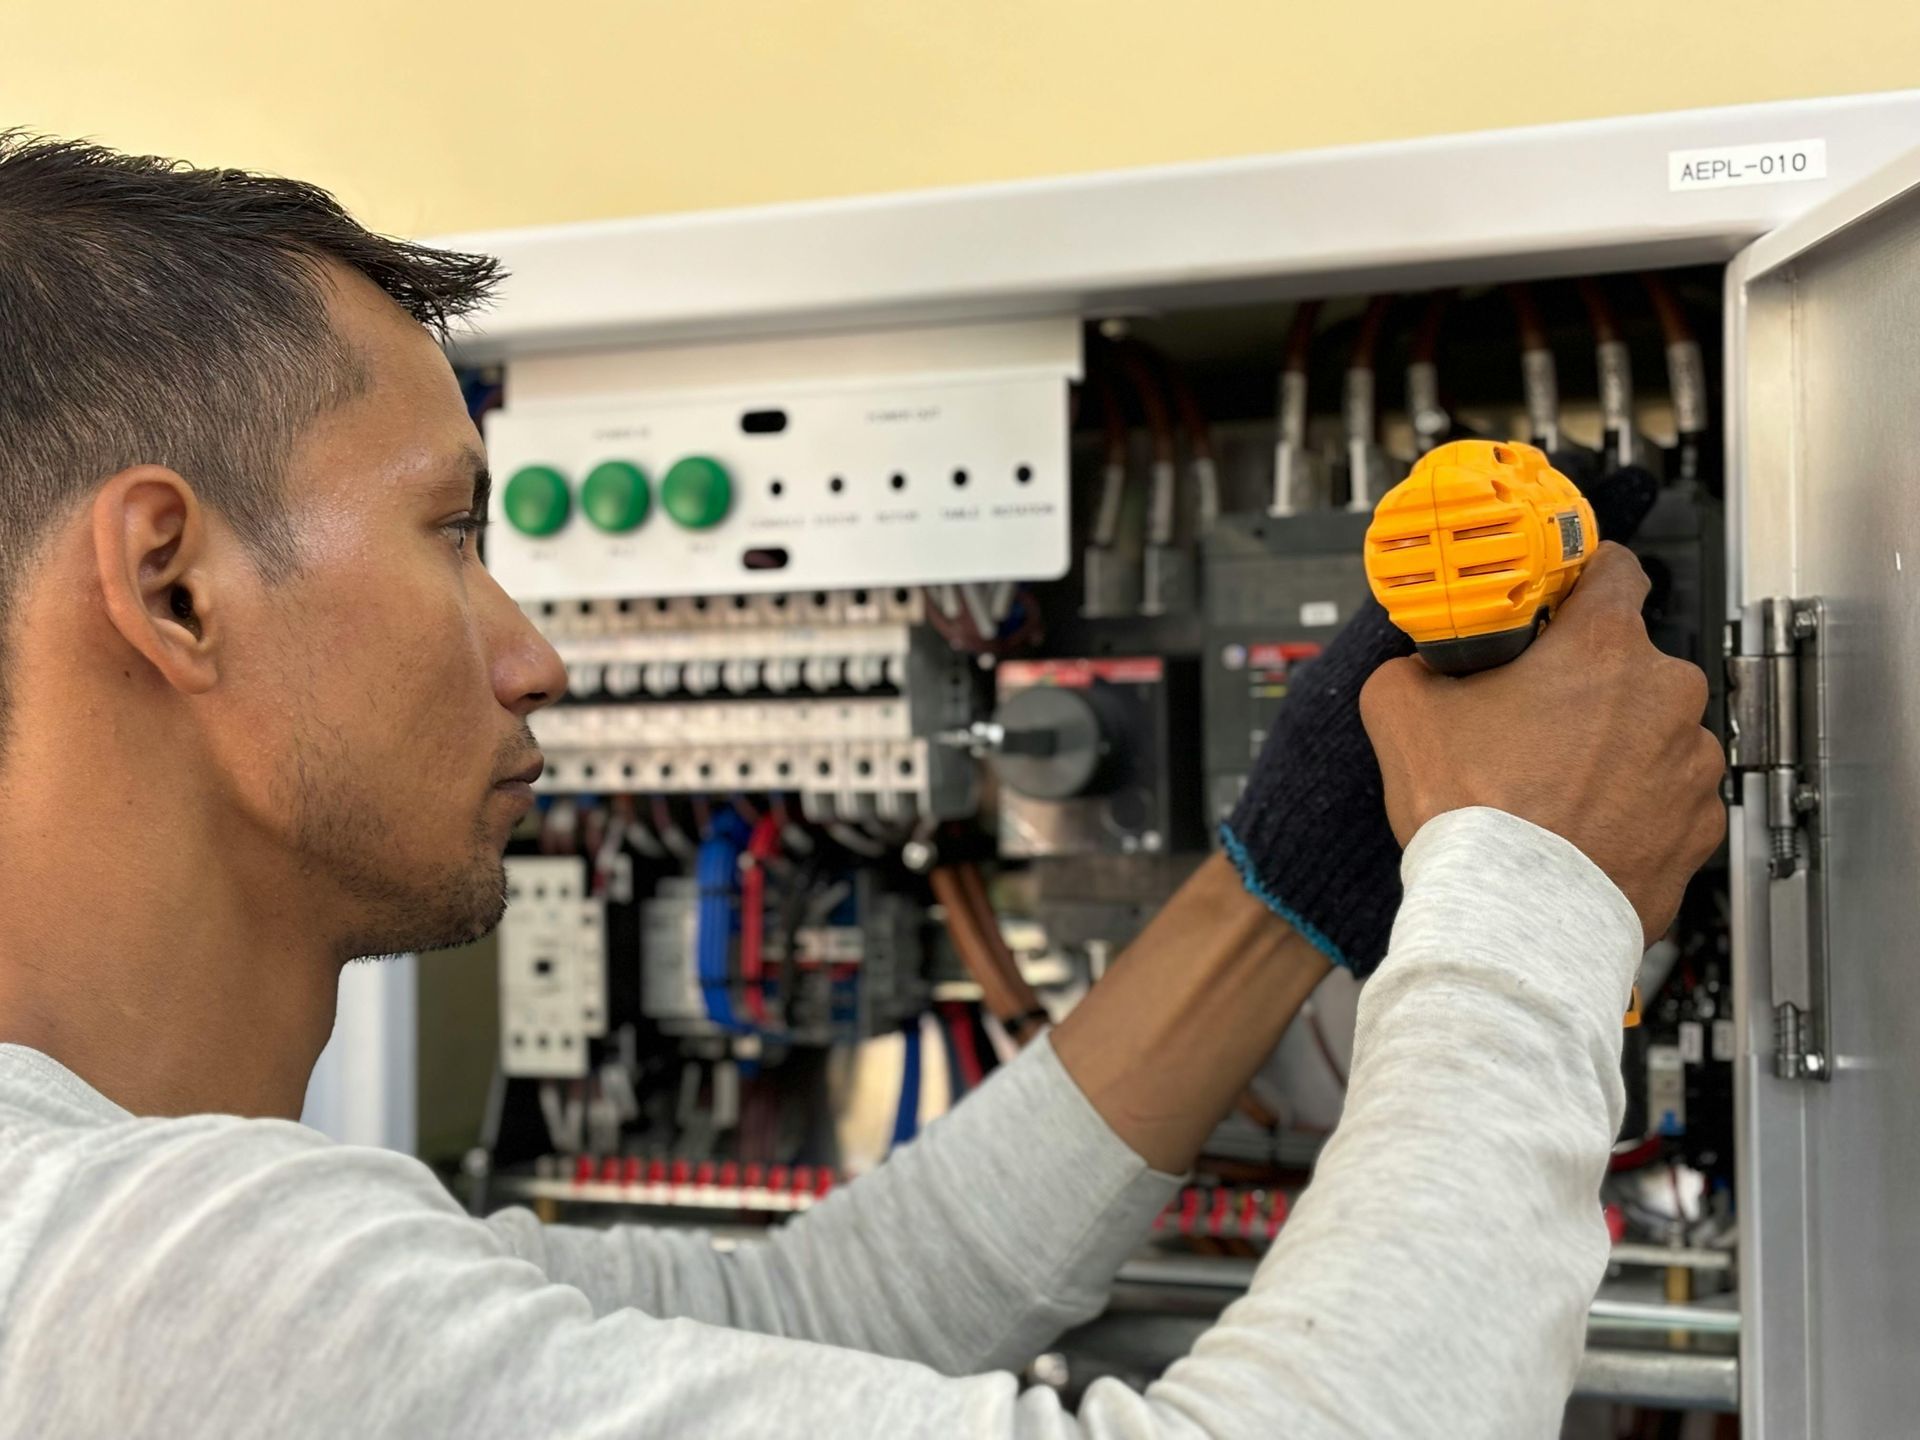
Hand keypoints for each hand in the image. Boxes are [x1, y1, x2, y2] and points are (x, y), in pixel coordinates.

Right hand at [1359, 543, 1724, 942]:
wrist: (1514, 915)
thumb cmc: (1474, 815)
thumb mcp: (1399, 709)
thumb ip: (1415, 663)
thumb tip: (1420, 662)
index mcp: (1604, 647)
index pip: (1615, 570)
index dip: (1581, 580)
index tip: (1562, 597)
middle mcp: (1665, 695)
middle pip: (1628, 663)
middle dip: (1587, 684)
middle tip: (1532, 719)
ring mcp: (1691, 764)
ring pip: (1651, 733)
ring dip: (1615, 747)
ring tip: (1555, 786)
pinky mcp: (1700, 826)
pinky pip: (1667, 797)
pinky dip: (1634, 806)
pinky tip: (1583, 825)